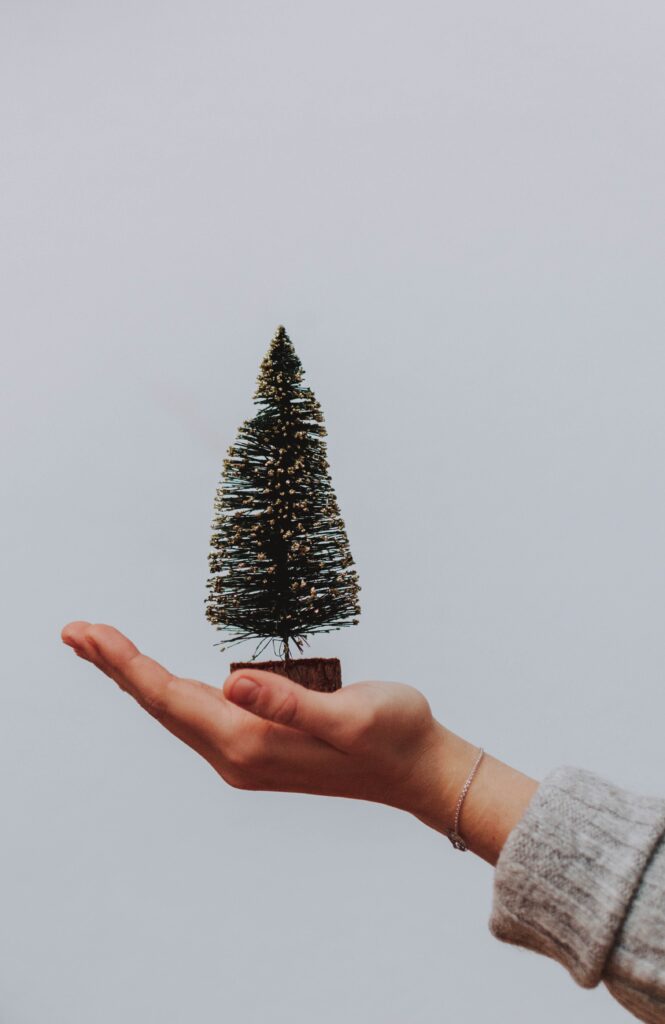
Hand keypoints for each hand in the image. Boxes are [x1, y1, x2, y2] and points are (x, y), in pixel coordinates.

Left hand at [60, 621, 444, 817]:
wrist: (419, 771)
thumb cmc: (394, 736)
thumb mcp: (351, 715)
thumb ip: (290, 704)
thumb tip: (232, 684)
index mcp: (251, 743)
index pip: (171, 697)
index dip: (126, 664)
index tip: (88, 634)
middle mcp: (237, 755)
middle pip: (161, 705)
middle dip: (116, 667)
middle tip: (75, 632)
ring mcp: (245, 756)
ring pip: (175, 711)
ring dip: (136, 678)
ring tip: (101, 648)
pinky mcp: (258, 748)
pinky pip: (197, 715)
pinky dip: (166, 689)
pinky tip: (156, 679)